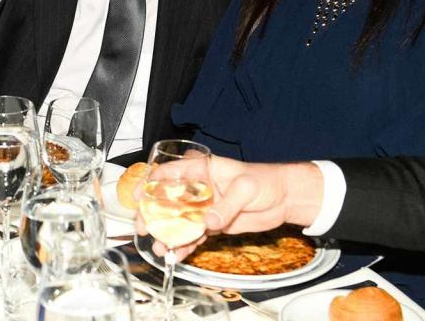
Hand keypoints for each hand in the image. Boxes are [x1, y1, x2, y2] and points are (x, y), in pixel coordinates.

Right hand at [135, 156, 322, 260]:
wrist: (286, 198)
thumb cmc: (266, 181)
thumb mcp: (246, 188)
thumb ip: (226, 205)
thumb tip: (208, 222)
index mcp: (203, 170)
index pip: (170, 172)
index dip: (150, 182)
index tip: (138, 196)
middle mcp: (199, 188)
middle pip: (168, 200)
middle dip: (153, 214)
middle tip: (144, 228)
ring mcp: (205, 207)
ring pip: (179, 220)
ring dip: (168, 234)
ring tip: (160, 247)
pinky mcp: (213, 224)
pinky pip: (195, 235)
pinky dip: (185, 245)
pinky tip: (177, 254)